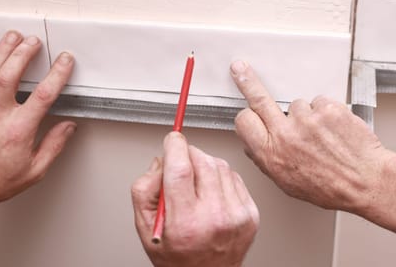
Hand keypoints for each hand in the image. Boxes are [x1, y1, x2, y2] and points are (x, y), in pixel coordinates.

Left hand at [0, 32, 76, 234]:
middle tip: (35, 41)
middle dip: (24, 53)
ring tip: (13, 36)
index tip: (65, 61)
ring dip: (2, 51)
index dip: (57, 74)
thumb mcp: (36, 169)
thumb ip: (54, 145)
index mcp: (19, 130)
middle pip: (11, 75)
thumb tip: (68, 126)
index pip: (43, 95)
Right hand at [131, 132, 258, 266]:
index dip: (174, 146)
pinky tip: (211, 191)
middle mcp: (215, 218)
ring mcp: (237, 215)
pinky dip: (220, 176)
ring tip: (194, 185)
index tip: (171, 139)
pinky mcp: (250, 213)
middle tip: (179, 166)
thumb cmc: (177, 256)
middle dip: (187, 155)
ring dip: (204, 164)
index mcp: (186, 222)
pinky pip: (233, 176)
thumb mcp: (146, 226)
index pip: (180, 169)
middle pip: (202, 161)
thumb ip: (145, 189)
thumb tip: (161, 161)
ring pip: (219, 164)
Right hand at [230, 60, 395, 237]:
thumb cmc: (330, 187)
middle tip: (240, 68)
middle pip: (258, 98)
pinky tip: (334, 130)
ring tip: (323, 136)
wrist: (367, 182)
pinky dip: (326, 113)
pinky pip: (320, 103)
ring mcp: (307, 119)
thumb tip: (253, 146)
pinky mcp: (327, 109)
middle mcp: (285, 134)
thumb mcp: (288, 183)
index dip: (248, 118)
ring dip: (306, 115)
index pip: (244, 122)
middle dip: (247, 81)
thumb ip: (267, 161)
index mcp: (271, 154)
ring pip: (297, 104)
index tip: (247, 111)